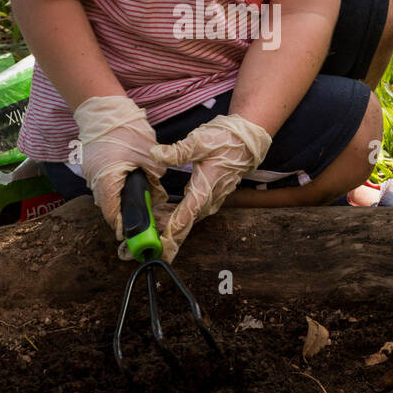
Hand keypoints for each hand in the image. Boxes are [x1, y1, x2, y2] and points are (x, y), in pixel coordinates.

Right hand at [72, 96, 169, 256]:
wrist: (103, 107)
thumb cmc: (125, 128)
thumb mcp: (147, 153)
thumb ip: (155, 175)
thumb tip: (159, 192)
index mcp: (107, 180)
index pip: (112, 213)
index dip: (124, 227)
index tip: (134, 236)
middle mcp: (95, 179)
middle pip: (109, 205)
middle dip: (126, 213)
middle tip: (143, 218)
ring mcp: (91, 171)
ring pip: (107, 193)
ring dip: (122, 198)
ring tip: (141, 198)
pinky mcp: (92, 163)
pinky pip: (104, 181)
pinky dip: (117, 185)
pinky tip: (131, 180)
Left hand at [149, 113, 271, 262]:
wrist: (248, 142)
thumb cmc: (227, 141)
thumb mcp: (200, 141)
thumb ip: (177, 151)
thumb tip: (155, 154)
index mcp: (204, 189)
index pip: (184, 218)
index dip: (170, 236)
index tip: (160, 252)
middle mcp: (209, 199)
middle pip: (184, 224)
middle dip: (165, 237)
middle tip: (144, 246)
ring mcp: (212, 200)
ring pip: (188, 219)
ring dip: (170, 226)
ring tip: (150, 230)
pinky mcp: (212, 196)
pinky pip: (192, 212)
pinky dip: (178, 217)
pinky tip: (165, 214)